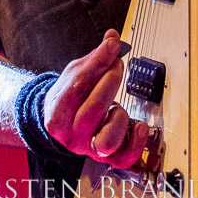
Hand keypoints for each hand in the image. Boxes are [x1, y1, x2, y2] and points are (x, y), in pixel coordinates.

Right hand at [43, 29, 148, 165]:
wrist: (61, 125)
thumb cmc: (68, 98)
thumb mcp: (75, 73)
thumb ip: (95, 58)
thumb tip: (113, 38)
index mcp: (57, 112)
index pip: (78, 85)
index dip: (98, 63)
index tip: (112, 46)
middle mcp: (70, 134)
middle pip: (93, 110)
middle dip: (110, 81)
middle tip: (117, 65)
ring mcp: (87, 148)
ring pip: (107, 139)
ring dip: (119, 116)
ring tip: (118, 104)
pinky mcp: (104, 158)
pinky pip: (123, 159)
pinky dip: (137, 143)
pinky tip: (140, 126)